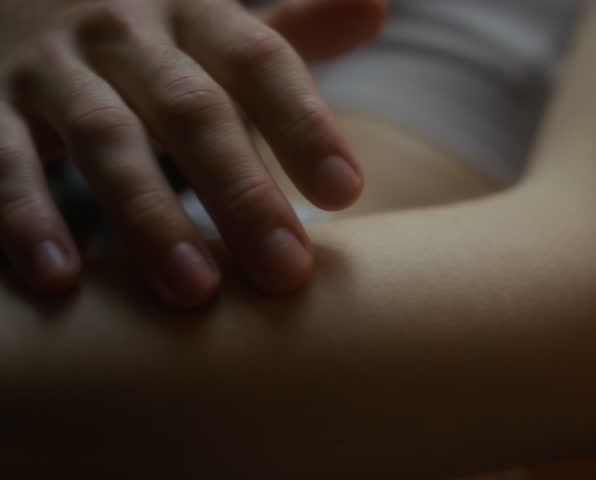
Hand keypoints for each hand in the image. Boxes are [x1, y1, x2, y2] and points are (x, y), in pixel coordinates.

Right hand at [0, 0, 383, 306]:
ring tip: (195, 292)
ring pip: (107, 141)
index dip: (302, 123)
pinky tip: (62, 281)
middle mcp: (124, 33)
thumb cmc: (146, 33)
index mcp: (192, 12)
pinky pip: (5, 162)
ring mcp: (52, 70)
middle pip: (192, 110)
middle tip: (286, 272)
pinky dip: (26, 218)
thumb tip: (372, 8)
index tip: (345, 192)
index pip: (259, 59)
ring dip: (150, 217)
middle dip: (241, 192)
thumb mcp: (212, 19)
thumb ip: (289, 27)